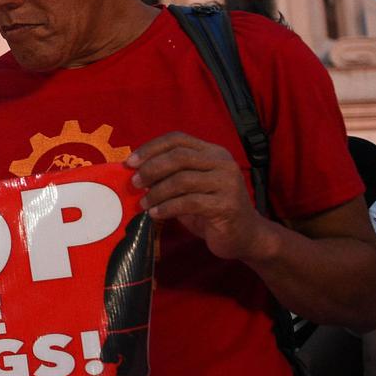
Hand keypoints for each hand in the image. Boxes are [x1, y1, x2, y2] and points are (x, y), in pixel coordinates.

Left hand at [127, 132, 268, 260]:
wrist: (245, 236)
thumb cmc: (210, 211)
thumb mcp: (189, 188)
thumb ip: (169, 176)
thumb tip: (135, 172)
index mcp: (212, 152)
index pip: (178, 139)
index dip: (151, 148)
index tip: (130, 162)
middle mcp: (222, 163)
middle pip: (179, 156)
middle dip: (152, 169)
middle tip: (136, 184)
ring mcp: (227, 183)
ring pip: (183, 180)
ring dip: (157, 192)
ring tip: (144, 204)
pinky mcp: (227, 205)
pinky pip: (189, 202)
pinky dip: (168, 208)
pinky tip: (156, 214)